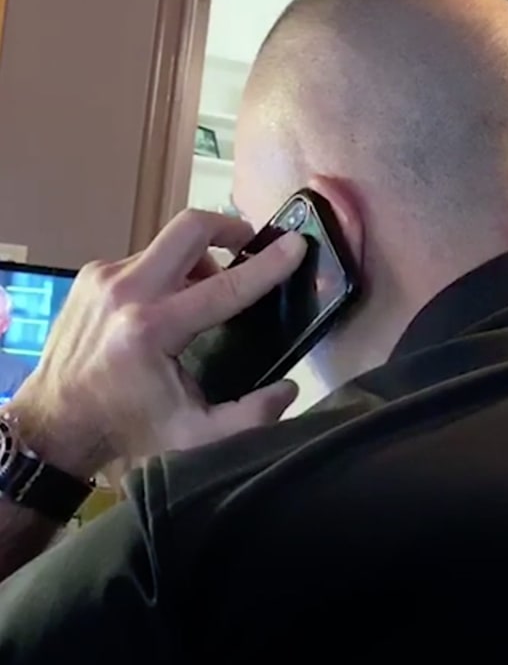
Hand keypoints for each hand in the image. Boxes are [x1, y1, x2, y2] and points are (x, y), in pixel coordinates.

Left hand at [6, 210, 307, 477]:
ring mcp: (103, 278)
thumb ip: (250, 417)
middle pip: (189, 229)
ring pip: (168, 243)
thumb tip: (289, 389)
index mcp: (152, 329)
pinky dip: (170, 271)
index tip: (296, 246)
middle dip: (229, 229)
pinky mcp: (91, 277)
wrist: (53, 424)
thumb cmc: (127, 429)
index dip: (267, 266)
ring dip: (200, 258)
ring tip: (210, 290)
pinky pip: (145, 257)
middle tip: (252, 246)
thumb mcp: (195, 436)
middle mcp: (125, 291)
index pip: (225, 286)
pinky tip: (174, 301)